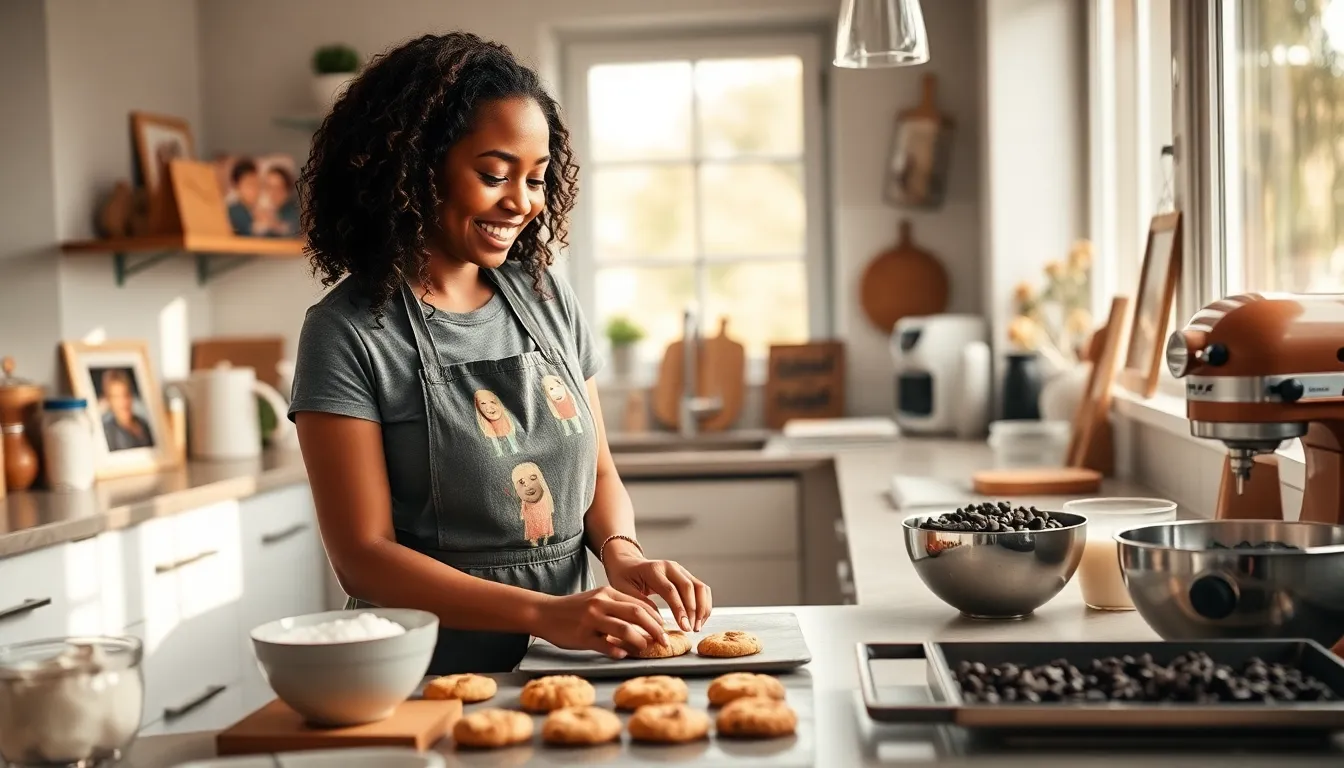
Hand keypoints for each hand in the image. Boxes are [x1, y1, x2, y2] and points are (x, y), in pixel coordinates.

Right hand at [532, 586, 668, 659]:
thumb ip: (617, 609)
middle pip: (637, 614)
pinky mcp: (581, 636)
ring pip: (623, 629)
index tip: (665, 628)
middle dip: (656, 629)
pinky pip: (604, 645)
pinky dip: (617, 651)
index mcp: (607, 593)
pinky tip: (623, 655)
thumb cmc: (574, 609)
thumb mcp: (597, 601)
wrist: (543, 613)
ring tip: (646, 648)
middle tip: (664, 641)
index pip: (640, 603)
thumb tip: (643, 624)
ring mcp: (591, 619)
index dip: (656, 617)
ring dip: (639, 640)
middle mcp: (601, 603)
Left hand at [603, 548, 711, 632]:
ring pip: (700, 587)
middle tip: (692, 630)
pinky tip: (699, 618)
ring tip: (697, 626)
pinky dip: (704, 603)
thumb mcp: (624, 591)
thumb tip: (659, 622)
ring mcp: (680, 570)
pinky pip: (701, 588)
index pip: (671, 590)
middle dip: (693, 611)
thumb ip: (641, 605)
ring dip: (702, 608)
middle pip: (689, 587)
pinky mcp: (686, 575)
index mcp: (653, 570)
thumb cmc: (623, 578)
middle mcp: (670, 567)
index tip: (684, 627)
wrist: (627, 563)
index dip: (680, 609)